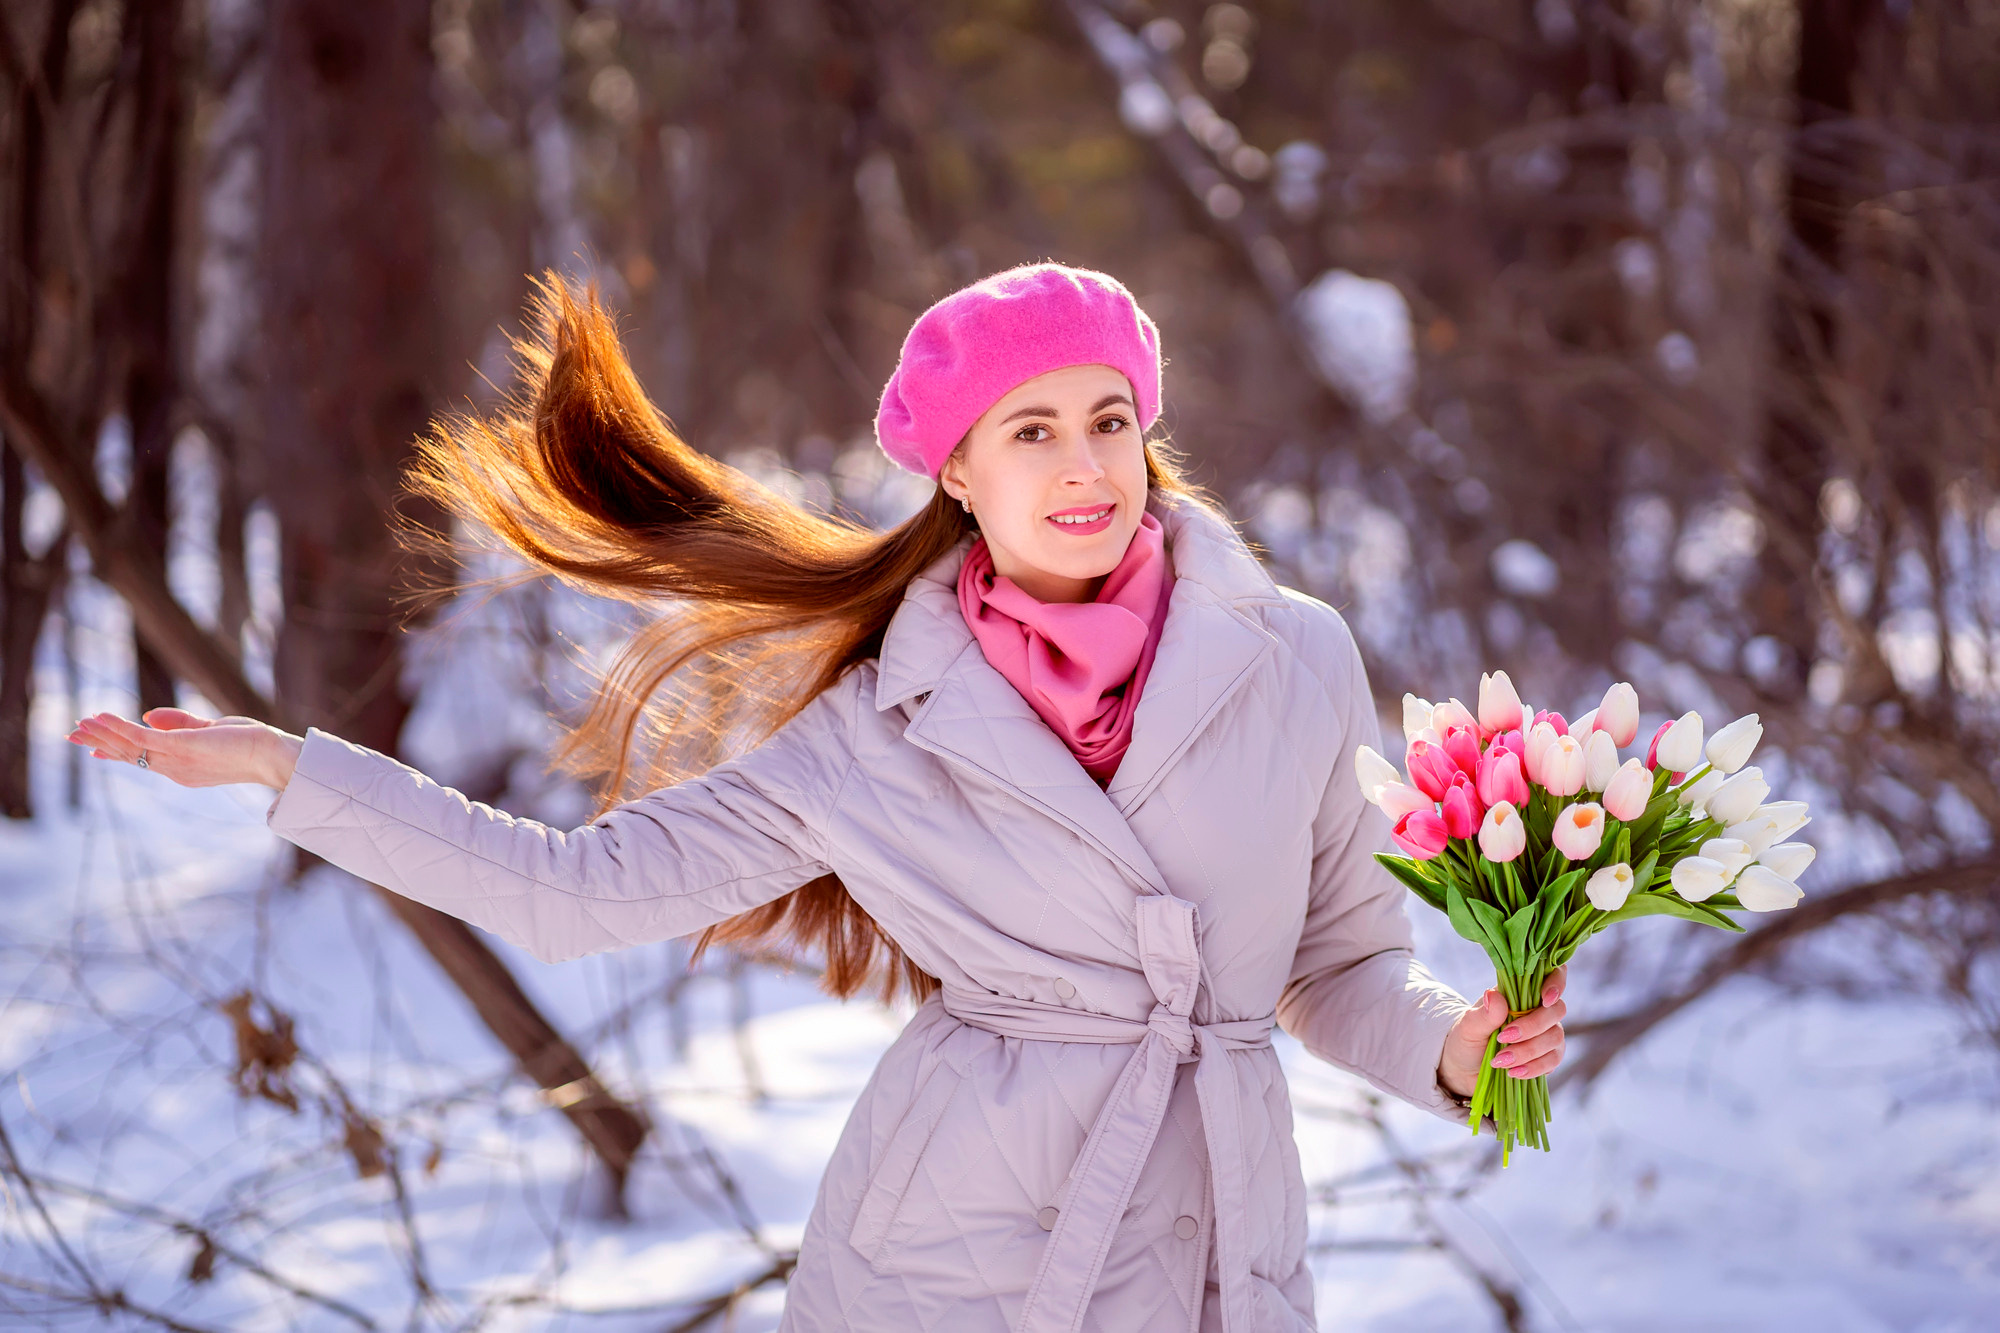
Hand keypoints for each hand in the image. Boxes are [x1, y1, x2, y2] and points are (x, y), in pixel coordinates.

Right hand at [67, 708, 304, 791]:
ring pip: (130, 748)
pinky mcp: (180, 747)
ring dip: (102, 735)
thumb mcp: (209, 730)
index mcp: (181, 768)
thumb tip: (148, 715)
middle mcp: (174, 769)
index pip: (142, 759)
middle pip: (129, 756)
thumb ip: (179, 723)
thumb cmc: (248, 742)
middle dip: (99, 744)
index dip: (115, 752)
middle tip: (71, 736)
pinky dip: (119, 728)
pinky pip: (142, 737)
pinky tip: (100, 718)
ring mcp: (176, 759)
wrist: (272, 754)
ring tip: (78, 726)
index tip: (92, 750)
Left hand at [1438, 963, 1566, 1099]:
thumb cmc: (1466, 1040)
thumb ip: (1483, 1014)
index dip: (1556, 982)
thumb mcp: (1467, 1027)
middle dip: (1532, 1026)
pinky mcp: (1547, 1057)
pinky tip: (1514, 1072)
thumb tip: (1493, 995)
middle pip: (1556, 1010)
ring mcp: (1545, 1033)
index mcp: (1518, 993)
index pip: (1551, 976)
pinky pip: (1553, 1060)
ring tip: (1501, 1061)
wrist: (1464, 1070)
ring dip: (1529, 1051)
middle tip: (1504, 1038)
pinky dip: (1534, 1067)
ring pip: (1555, 1037)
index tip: (1545, 998)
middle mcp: (1537, 1010)